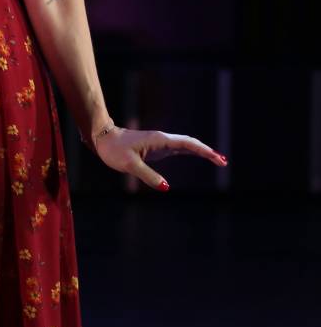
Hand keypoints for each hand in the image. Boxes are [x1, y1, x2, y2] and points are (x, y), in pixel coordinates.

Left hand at [92, 123, 225, 192]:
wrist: (103, 139)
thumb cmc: (114, 150)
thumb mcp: (129, 165)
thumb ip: (148, 176)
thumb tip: (165, 187)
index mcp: (160, 140)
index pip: (188, 144)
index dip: (204, 151)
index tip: (218, 158)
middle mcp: (163, 140)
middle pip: (191, 144)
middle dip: (207, 152)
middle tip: (223, 161)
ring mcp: (160, 143)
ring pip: (186, 146)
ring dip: (201, 152)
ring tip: (217, 159)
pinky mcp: (156, 148)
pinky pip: (178, 149)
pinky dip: (190, 152)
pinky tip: (198, 155)